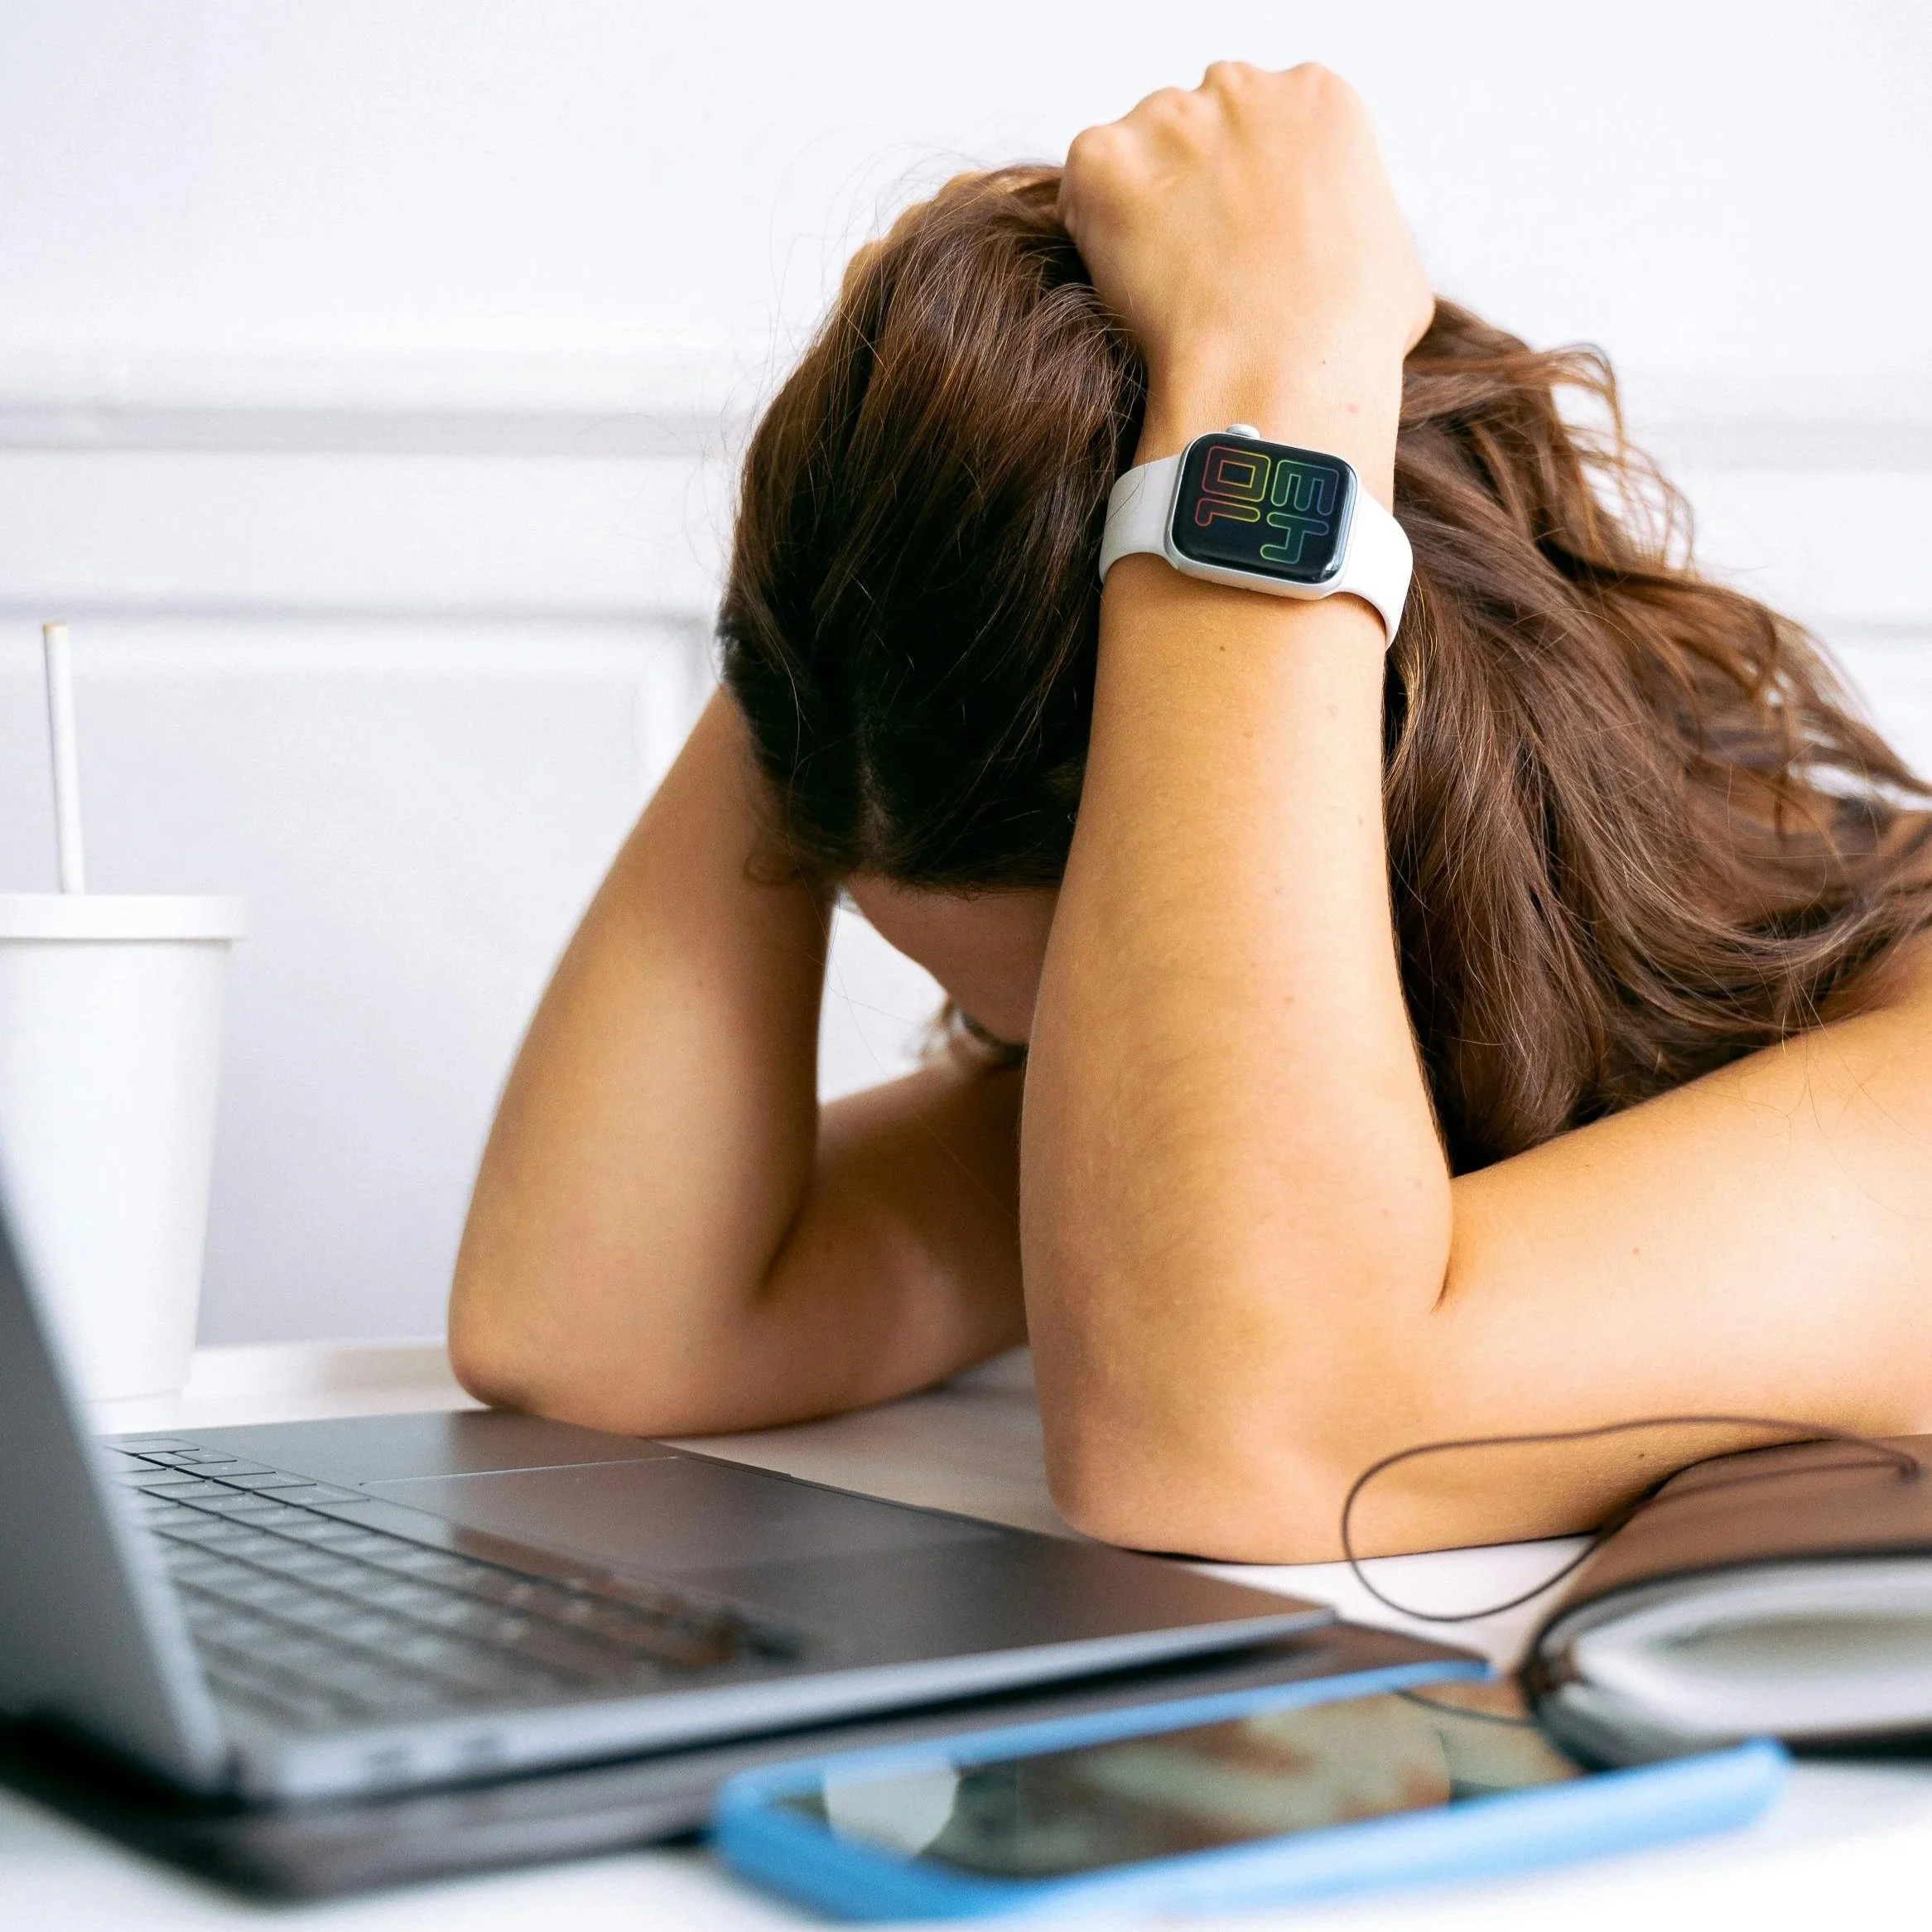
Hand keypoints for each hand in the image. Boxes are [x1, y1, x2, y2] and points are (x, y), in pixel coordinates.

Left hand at [1059, 64, 1430, 484]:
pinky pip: (1085, 187)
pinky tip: (1131, 286)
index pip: (1265, 123)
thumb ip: (1358, 232)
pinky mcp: (1104, 160)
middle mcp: (1241, 87)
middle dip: (1194, 187)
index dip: (1249, 188)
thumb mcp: (1393, 267)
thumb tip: (1345, 262)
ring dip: (1144, 210)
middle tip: (1200, 266)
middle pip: (1197, 126)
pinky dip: (1096, 233)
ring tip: (1169, 289)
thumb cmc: (1345, 340)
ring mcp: (1167, 118)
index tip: (1245, 241)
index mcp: (1318, 99)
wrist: (1279, 375)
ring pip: (1139, 156)